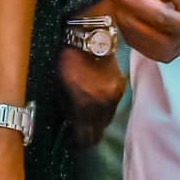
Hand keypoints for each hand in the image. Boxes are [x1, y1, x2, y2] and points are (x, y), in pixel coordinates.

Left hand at [57, 11, 128, 146]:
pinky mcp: (120, 87)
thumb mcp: (58, 84)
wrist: (91, 36)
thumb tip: (69, 122)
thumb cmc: (68, 57)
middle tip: (79, 136)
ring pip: (106, 121)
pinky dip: (104, 110)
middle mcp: (103, 105)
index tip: (72, 143)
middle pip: (98, 133)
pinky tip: (95, 105)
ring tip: (86, 120)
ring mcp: (114, 96)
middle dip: (88, 137)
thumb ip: (65, 106)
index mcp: (85, 105)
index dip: (78, 144)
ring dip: (97, 123)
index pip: (85, 137)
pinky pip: (112, 107)